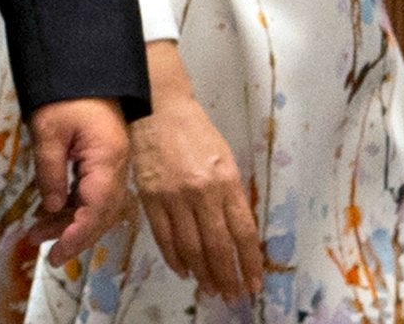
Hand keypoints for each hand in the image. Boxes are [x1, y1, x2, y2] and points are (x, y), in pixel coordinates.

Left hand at [25, 97, 130, 264]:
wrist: (82, 63)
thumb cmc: (66, 93)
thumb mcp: (48, 131)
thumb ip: (50, 172)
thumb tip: (52, 206)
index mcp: (108, 159)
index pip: (97, 209)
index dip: (78, 235)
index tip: (56, 252)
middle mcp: (116, 164)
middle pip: (101, 212)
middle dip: (74, 235)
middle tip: (46, 252)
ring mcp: (112, 161)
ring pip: (96, 203)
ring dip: (70, 221)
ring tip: (37, 234)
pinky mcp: (103, 156)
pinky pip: (92, 189)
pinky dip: (73, 205)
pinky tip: (50, 211)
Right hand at [132, 42, 262, 297]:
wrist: (158, 108)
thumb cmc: (195, 131)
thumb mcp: (224, 157)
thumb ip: (230, 194)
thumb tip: (236, 232)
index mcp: (225, 179)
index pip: (243, 231)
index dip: (249, 262)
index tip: (253, 282)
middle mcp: (201, 191)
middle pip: (217, 246)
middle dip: (227, 276)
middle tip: (232, 294)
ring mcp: (173, 196)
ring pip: (191, 248)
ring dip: (203, 274)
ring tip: (211, 289)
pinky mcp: (150, 198)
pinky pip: (164, 238)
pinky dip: (175, 259)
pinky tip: (184, 271)